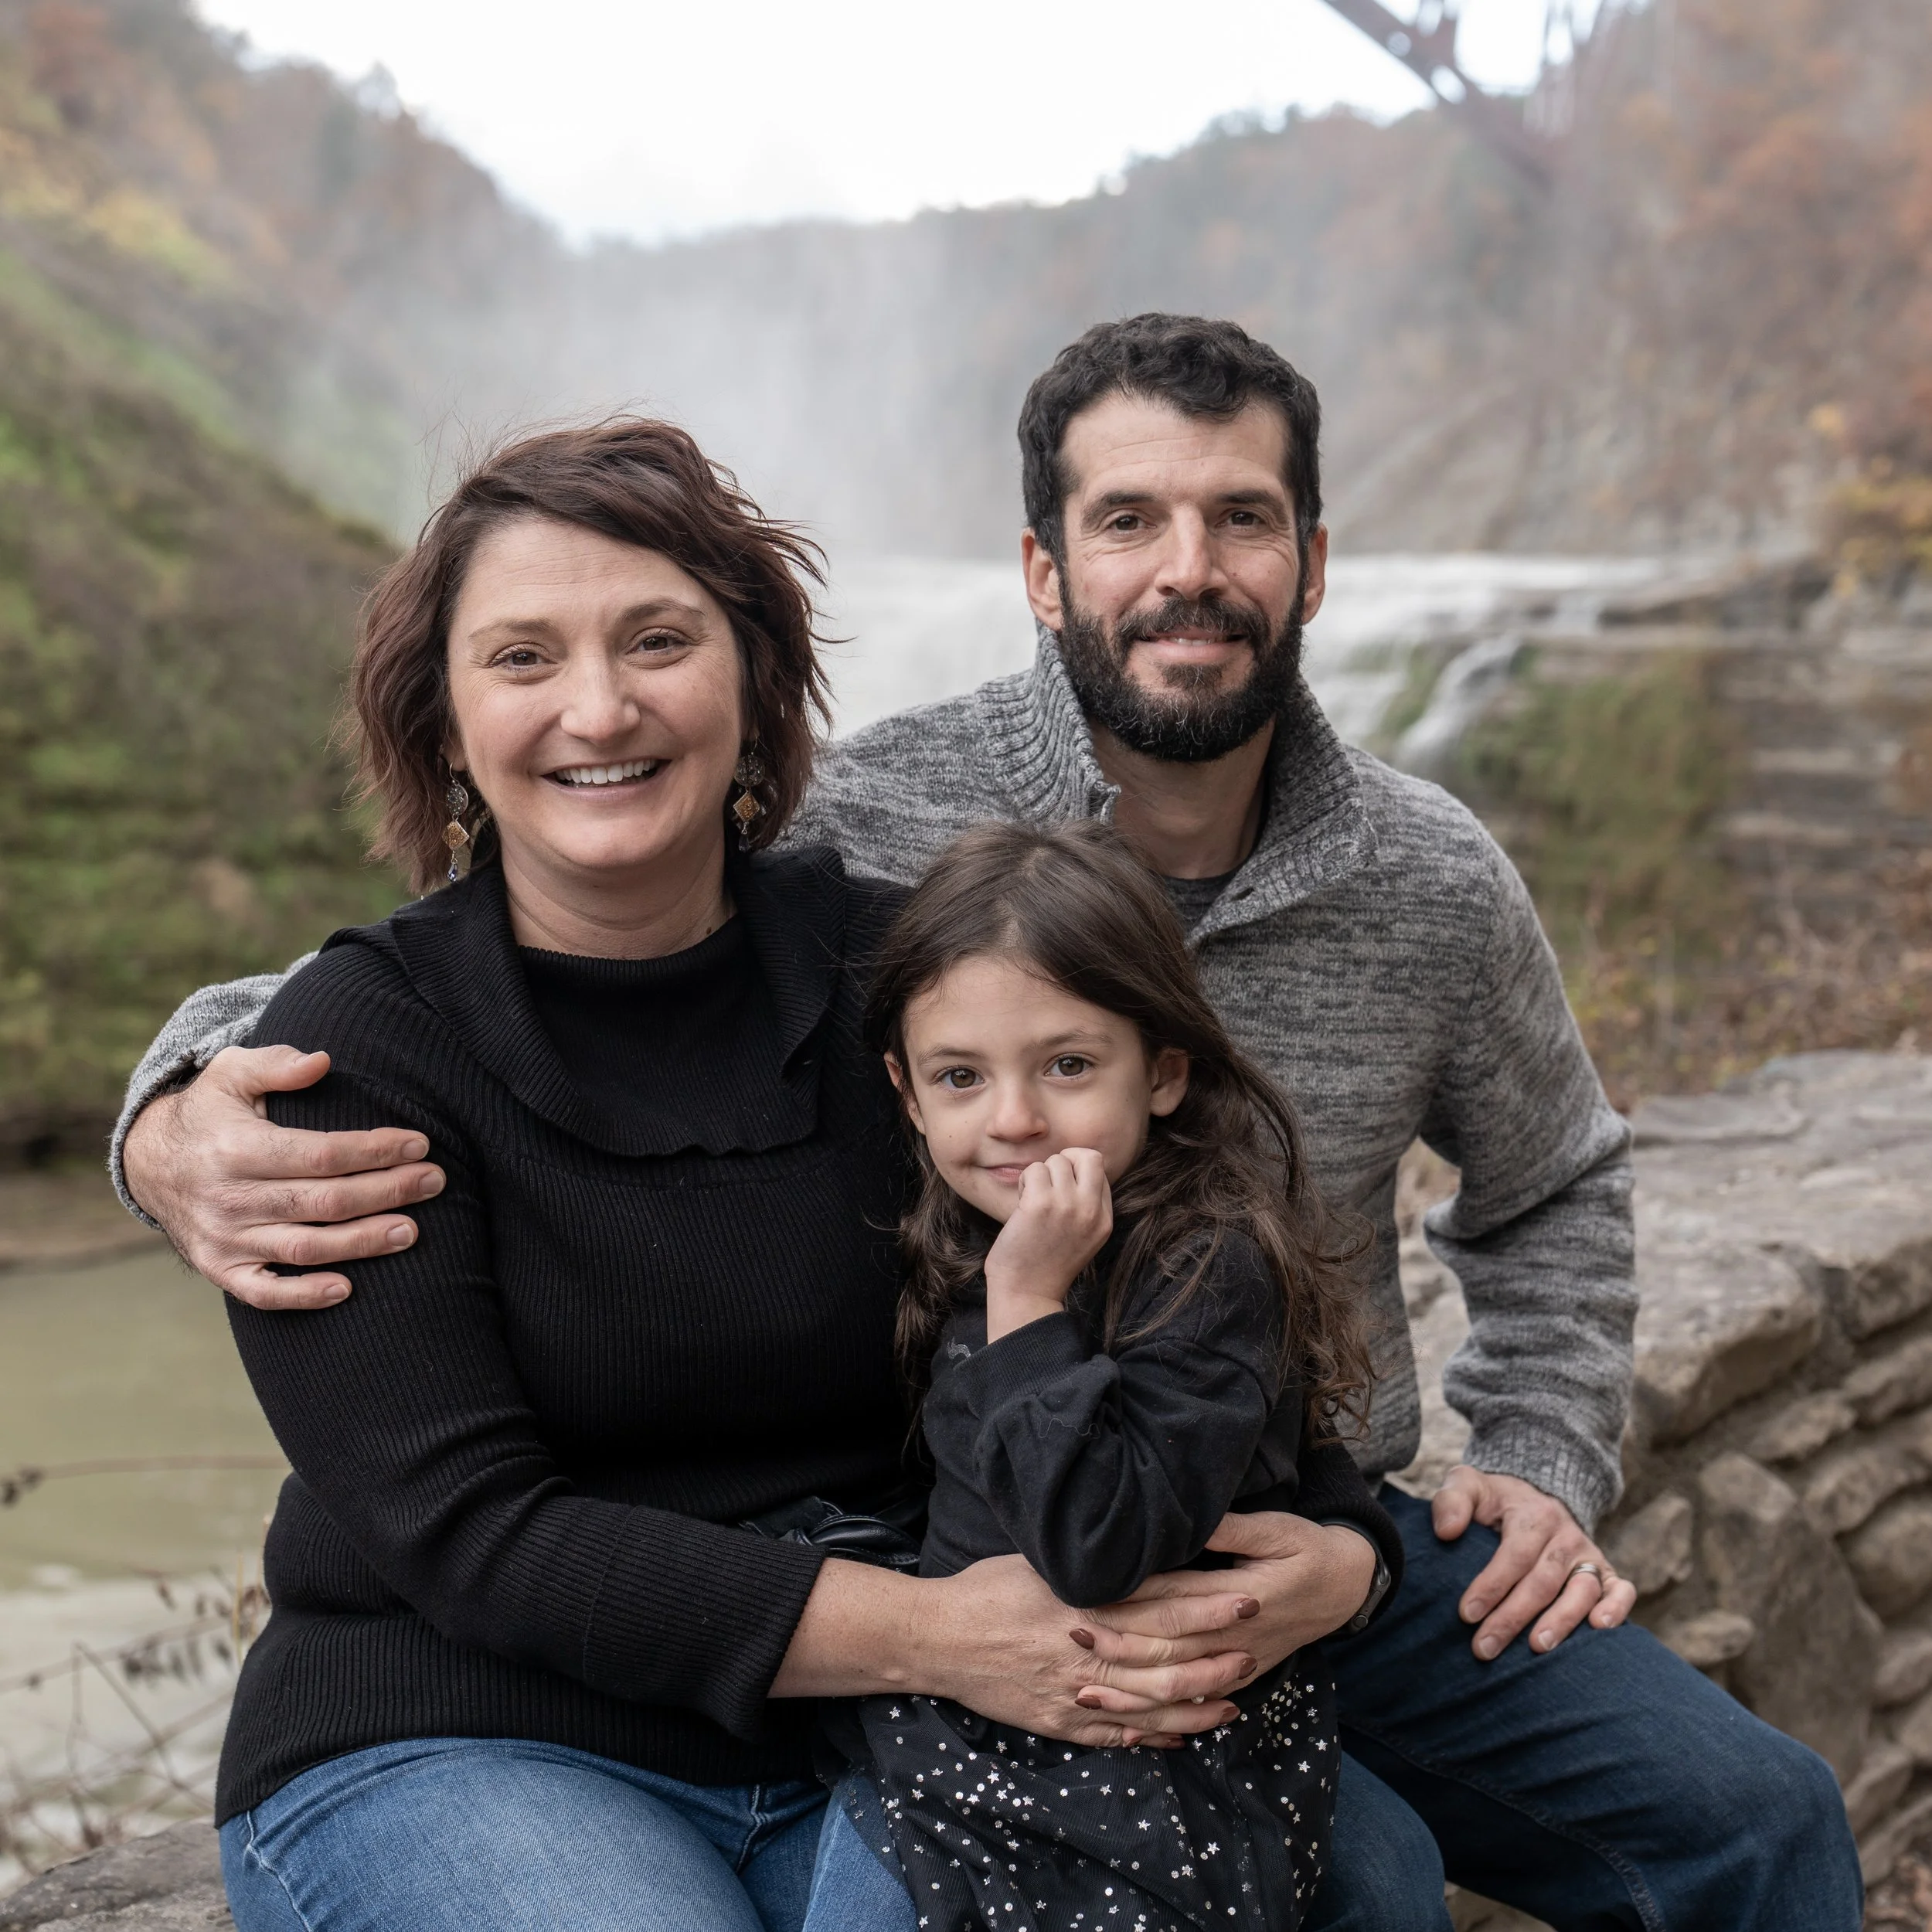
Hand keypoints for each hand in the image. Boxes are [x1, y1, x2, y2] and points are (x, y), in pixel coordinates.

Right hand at [122, 1045, 445, 1309]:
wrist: (150, 1163)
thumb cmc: (210, 1112)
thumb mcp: (230, 1072)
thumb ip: (276, 1063)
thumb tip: (322, 1062)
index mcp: (235, 1149)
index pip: (319, 1154)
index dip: (373, 1150)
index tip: (419, 1144)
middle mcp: (228, 1198)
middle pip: (322, 1201)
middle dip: (385, 1192)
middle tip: (434, 1182)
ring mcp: (223, 1239)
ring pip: (304, 1247)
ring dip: (362, 1243)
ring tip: (411, 1231)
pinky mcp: (220, 1269)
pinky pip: (263, 1293)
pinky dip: (303, 1296)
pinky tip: (347, 1289)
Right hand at [773, 1554, 1254, 1748]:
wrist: (937, 1638)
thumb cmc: (988, 1588)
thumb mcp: (1040, 1561)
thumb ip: (1090, 1565)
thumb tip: (1138, 1553)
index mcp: (1084, 1605)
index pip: (1161, 1606)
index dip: (1207, 1605)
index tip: (1246, 1598)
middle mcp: (1087, 1651)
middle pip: (1166, 1660)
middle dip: (1215, 1659)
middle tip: (1255, 1653)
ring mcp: (1074, 1693)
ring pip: (1149, 1705)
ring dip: (1196, 1704)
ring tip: (1234, 1701)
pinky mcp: (1060, 1722)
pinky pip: (1117, 1737)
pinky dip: (1154, 1738)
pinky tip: (1183, 1735)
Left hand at [983, 1149, 1110, 1340]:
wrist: (1027, 1294)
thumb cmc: (1047, 1263)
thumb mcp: (1084, 1236)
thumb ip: (1087, 1206)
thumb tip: (1075, 1168)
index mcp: (1105, 1219)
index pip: (1100, 1171)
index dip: (1077, 1173)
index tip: (1061, 1191)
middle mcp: (1091, 1210)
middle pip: (1088, 1156)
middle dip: (1066, 1160)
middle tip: (1050, 1181)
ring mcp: (1067, 1205)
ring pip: (1056, 1161)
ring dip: (1040, 1175)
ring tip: (1033, 1199)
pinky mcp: (1040, 1204)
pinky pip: (1034, 1170)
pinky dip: (1025, 1182)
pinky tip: (1022, 1205)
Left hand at [1073, 1511, 1377, 1738]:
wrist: (1345, 1587)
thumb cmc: (1306, 1549)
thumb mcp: (1276, 1529)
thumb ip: (1230, 1529)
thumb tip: (1188, 1520)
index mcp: (1240, 1598)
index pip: (1174, 1599)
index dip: (1131, 1598)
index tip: (1089, 1593)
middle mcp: (1234, 1638)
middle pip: (1167, 1647)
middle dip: (1118, 1645)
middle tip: (1072, 1636)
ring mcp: (1237, 1662)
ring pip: (1178, 1684)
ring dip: (1132, 1689)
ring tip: (1086, 1689)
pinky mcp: (1239, 1675)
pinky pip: (1197, 1703)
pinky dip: (1164, 1716)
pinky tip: (1132, 1723)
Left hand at [1432, 1465, 1636, 1658]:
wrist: (1533, 1495)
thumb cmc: (1493, 1500)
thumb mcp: (1468, 1486)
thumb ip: (1452, 1501)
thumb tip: (1446, 1531)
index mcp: (1532, 1515)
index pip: (1513, 1555)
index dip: (1491, 1585)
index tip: (1466, 1614)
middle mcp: (1565, 1535)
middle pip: (1543, 1581)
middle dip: (1513, 1617)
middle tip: (1485, 1647)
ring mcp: (1588, 1555)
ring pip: (1582, 1590)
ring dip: (1561, 1620)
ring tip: (1537, 1647)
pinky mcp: (1605, 1572)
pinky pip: (1620, 1590)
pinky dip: (1616, 1609)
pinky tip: (1598, 1629)